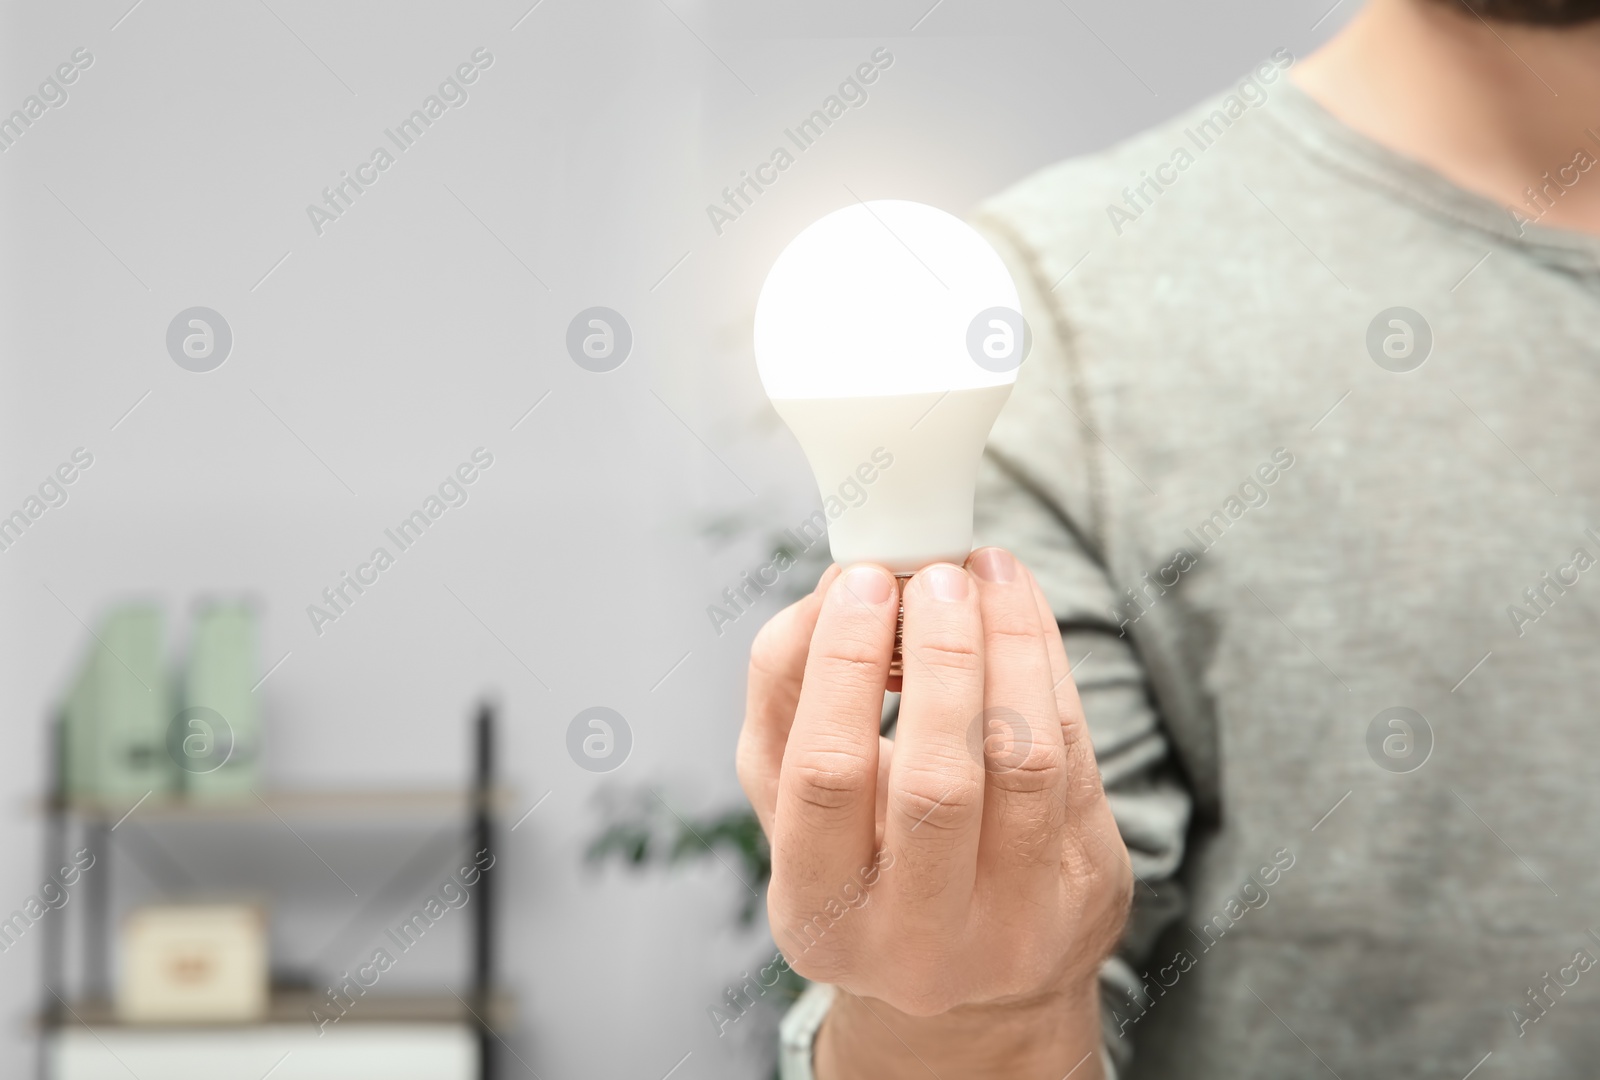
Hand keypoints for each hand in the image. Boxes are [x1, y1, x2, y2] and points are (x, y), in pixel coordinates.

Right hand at [738, 549, 1131, 1078]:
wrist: (967, 976)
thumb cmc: (861, 854)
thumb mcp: (789, 794)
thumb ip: (784, 691)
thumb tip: (838, 587)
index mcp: (819, 919)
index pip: (825, 779)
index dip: (842, 668)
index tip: (859, 583)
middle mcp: (918, 943)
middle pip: (936, 782)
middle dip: (939, 656)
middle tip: (933, 575)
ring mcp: (1016, 926)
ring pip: (1025, 760)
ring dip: (1009, 644)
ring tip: (985, 572)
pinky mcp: (1089, 887)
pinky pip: (1077, 752)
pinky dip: (1047, 662)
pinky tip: (1019, 608)